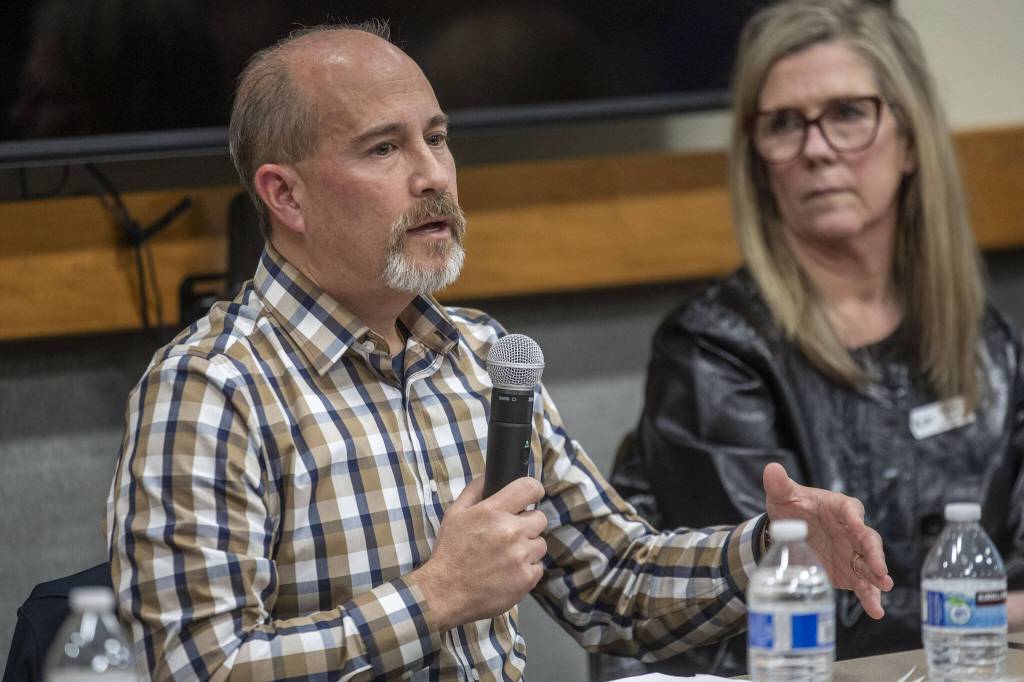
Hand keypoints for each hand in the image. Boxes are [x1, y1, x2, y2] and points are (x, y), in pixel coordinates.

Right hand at [410, 476, 547, 631]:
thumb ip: (475, 490)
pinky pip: (538, 567)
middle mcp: (510, 532)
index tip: (532, 496)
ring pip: (540, 544)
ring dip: (528, 548)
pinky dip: (527, 569)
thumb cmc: (450, 552)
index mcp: (493, 512)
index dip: (534, 490)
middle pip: (540, 518)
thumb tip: (489, 475)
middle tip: (511, 534)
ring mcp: (520, 557)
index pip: (529, 488)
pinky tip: (509, 571)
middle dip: (528, 524)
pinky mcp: (526, 579)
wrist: (445, 592)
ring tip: (508, 555)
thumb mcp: (454, 514)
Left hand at [762, 463, 893, 618]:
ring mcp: (852, 553)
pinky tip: (876, 610)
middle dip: (875, 554)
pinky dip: (869, 597)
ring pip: (869, 565)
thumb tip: (772, 468)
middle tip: (881, 569)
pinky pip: (862, 584)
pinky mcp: (849, 572)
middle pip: (868, 540)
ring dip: (877, 577)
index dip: (855, 518)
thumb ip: (779, 484)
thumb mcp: (783, 496)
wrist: (788, 530)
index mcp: (839, 507)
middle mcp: (852, 531)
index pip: (851, 511)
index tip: (857, 525)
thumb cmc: (792, 507)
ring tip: (883, 587)